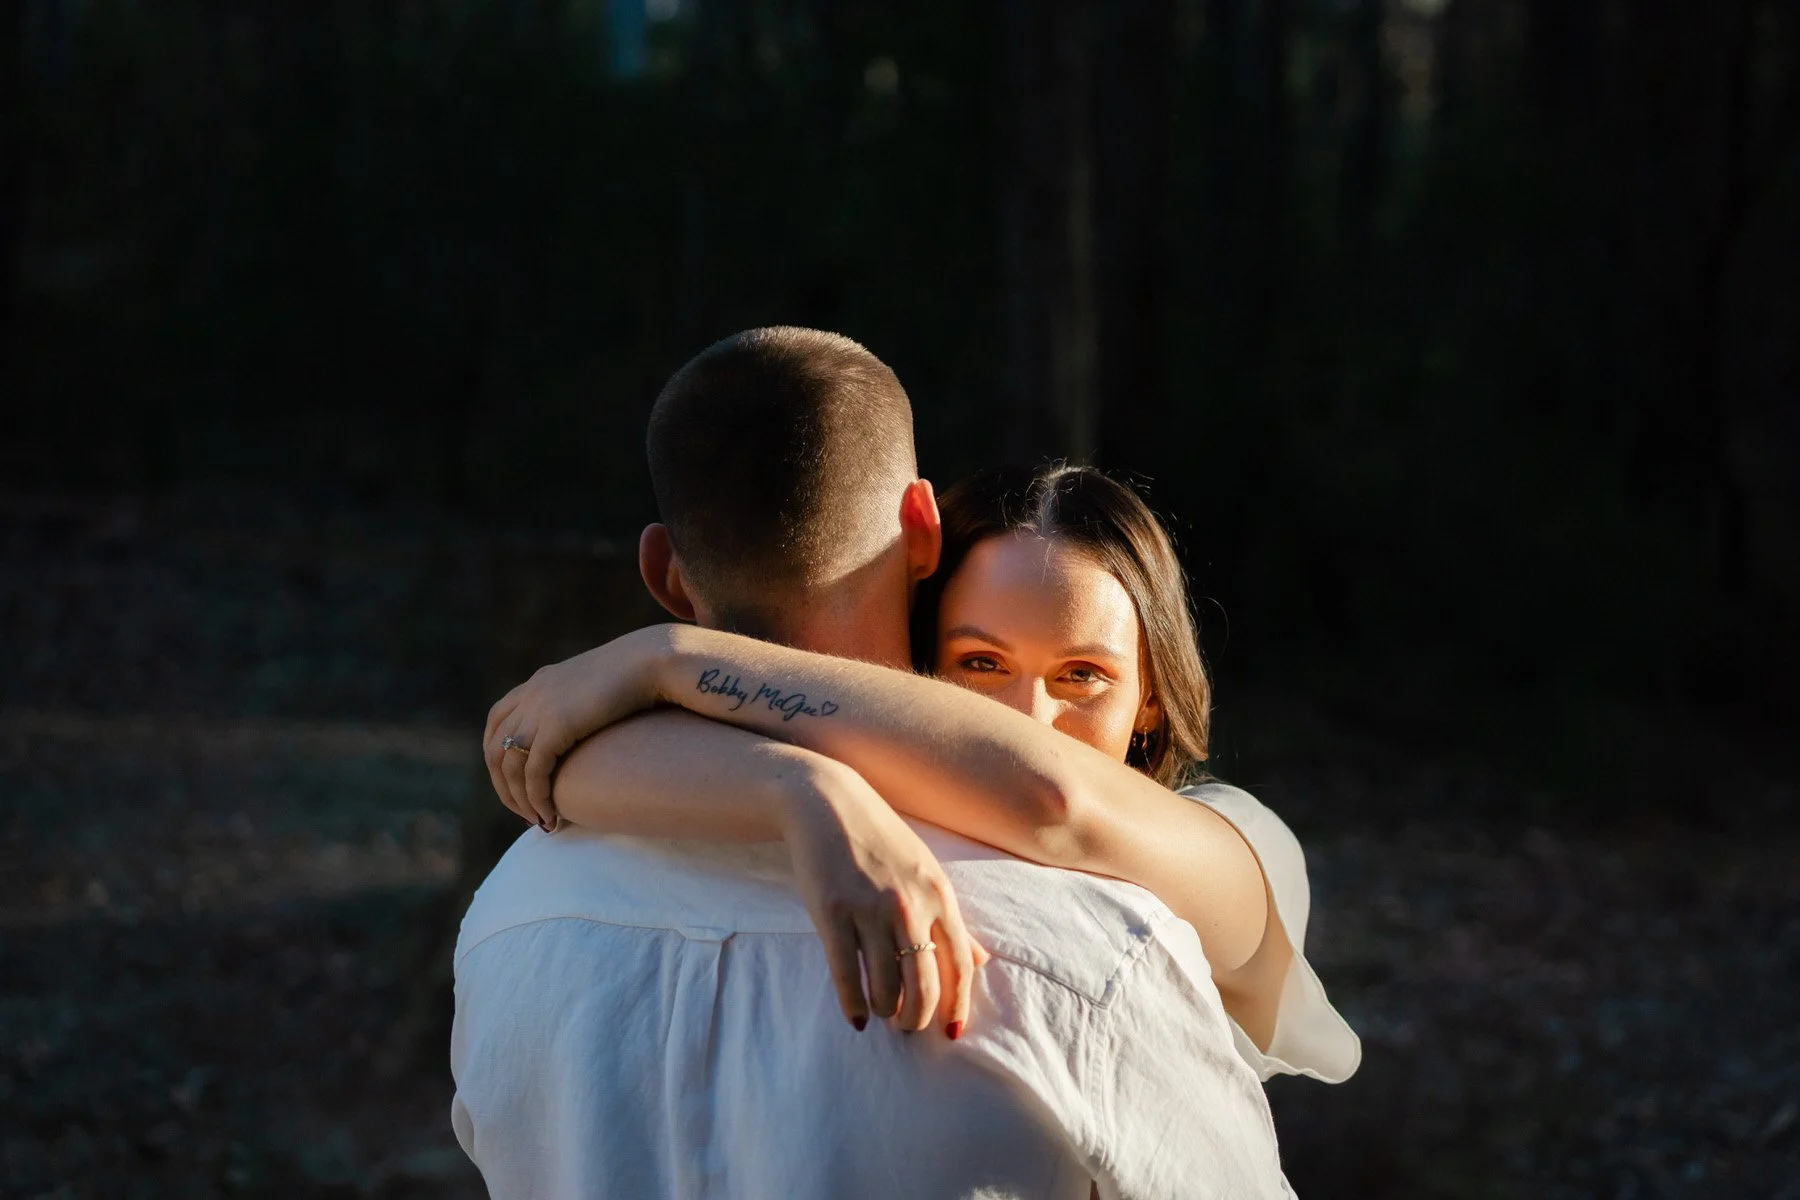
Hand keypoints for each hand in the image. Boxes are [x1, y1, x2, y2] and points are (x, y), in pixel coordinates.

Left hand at [485, 626, 672, 829]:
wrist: (651, 662)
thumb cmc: (640, 675)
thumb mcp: (599, 689)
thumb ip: (583, 705)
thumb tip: (589, 728)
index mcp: (539, 683)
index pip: (497, 724)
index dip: (500, 759)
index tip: (518, 785)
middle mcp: (531, 694)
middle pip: (495, 749)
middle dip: (505, 787)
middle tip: (525, 813)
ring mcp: (539, 708)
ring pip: (509, 765)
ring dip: (519, 800)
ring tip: (540, 821)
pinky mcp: (555, 726)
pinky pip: (533, 772)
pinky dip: (536, 798)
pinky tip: (551, 816)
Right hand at [779, 758, 990, 1039]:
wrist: (826, 802)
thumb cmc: (880, 839)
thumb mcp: (926, 872)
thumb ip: (951, 919)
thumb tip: (980, 962)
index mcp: (938, 894)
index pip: (960, 964)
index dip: (958, 1006)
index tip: (952, 1034)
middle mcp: (909, 905)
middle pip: (924, 984)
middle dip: (918, 1017)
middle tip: (909, 1029)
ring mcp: (869, 909)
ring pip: (885, 984)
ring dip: (885, 1009)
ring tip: (882, 1014)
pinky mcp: (832, 912)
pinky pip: (845, 974)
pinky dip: (853, 1003)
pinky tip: (856, 1018)